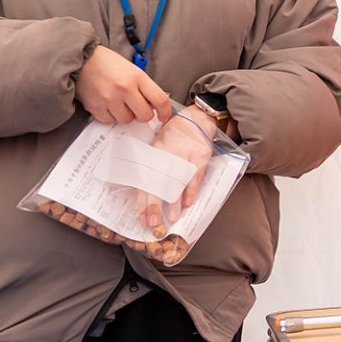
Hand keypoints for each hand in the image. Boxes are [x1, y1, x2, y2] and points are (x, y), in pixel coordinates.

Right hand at [76, 46, 171, 124]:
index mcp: (137, 77)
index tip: (163, 116)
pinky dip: (110, 116)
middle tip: (136, 108)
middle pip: (145, 115)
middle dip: (143, 114)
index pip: (160, 100)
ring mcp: (109, 98)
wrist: (81, 59)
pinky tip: (107, 105)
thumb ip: (144, 87)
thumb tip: (153, 107)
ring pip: (127, 120)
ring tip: (119, 103)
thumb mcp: (132, 70)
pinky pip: (109, 121)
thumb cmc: (108, 64)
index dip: (165, 112)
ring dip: (125, 115)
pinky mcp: (95, 106)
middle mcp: (124, 88)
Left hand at [137, 106, 214, 232]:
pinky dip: (191, 190)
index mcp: (153, 156)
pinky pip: (195, 177)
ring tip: (171, 218)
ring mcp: (183, 157)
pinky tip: (188, 203)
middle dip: (154, 205)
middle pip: (158, 183)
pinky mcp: (199, 157)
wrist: (195, 119)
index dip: (142, 201)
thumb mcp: (157, 148)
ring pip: (176, 182)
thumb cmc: (174, 136)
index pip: (145, 181)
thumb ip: (153, 168)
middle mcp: (166, 157)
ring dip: (173, 202)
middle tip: (153, 222)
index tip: (141, 218)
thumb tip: (145, 193)